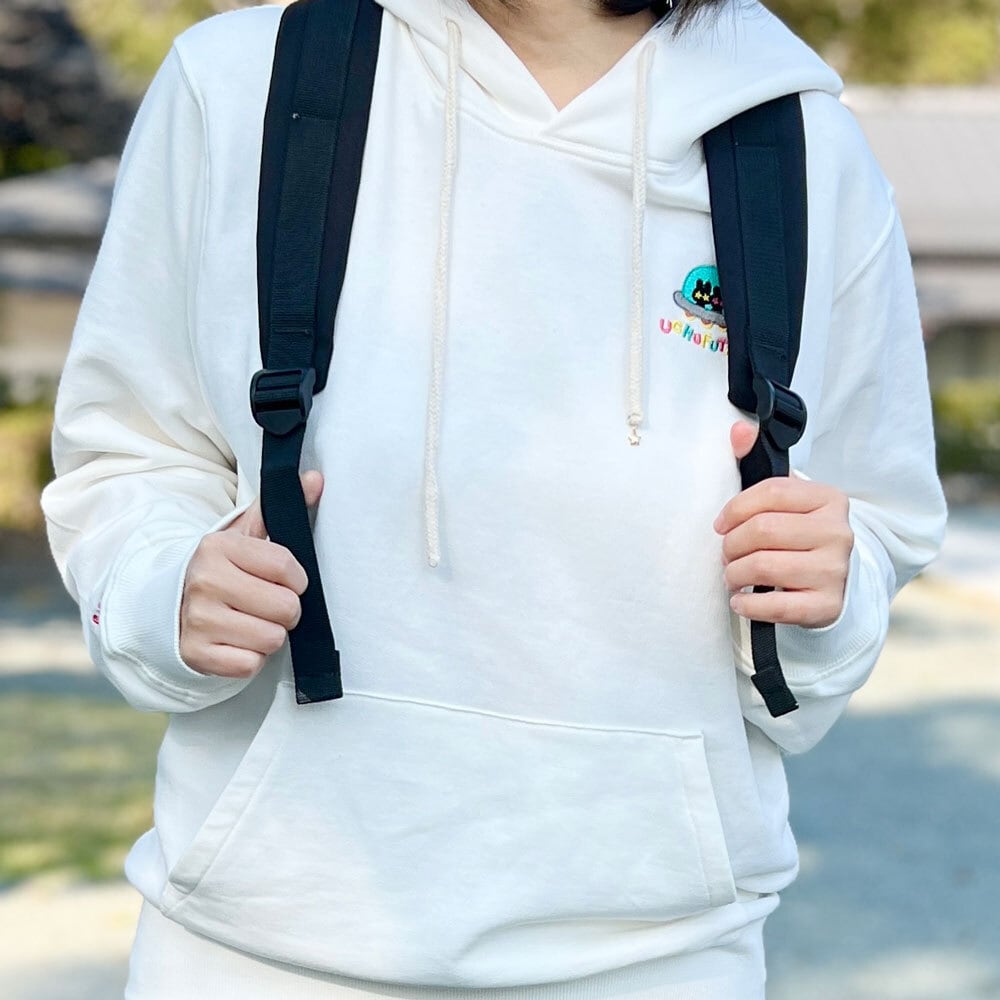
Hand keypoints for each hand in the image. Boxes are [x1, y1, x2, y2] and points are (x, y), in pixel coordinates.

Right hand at [179, 471, 322, 676]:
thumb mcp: (246, 535)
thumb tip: (315, 479)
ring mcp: (197, 620)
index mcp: (219, 548)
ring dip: (269, 635)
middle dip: (285, 610)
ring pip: (272, 638)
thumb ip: (280, 508)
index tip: (283, 579)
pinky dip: (250, 658)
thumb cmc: (222, 570)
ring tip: (250, 621)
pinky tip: (235, 641)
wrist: (169, 605)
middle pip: (286, 607)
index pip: (286, 566)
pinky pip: (250, 664)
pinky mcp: (196, 654)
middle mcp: (205, 582)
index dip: (296, 578)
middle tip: (265, 604)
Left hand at [714, 423, 853, 628]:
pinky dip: (747, 605)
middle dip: (731, 545)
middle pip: (762, 531)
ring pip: (764, 567)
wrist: (830, 582)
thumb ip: (755, 461)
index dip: (734, 510)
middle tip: (726, 554)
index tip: (721, 524)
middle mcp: (838, 533)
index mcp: (828, 499)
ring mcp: (836, 571)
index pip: (769, 493)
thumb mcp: (782, 499)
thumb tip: (739, 431)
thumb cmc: (796, 535)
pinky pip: (775, 607)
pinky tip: (741, 600)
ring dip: (734, 574)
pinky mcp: (828, 606)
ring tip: (732, 576)